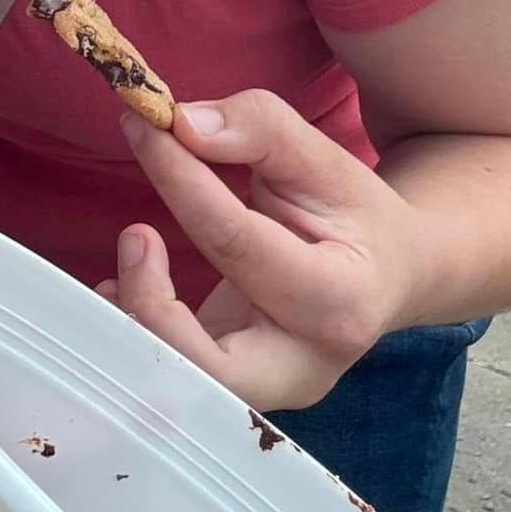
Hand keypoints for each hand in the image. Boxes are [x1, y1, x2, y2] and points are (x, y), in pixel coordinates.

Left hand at [97, 90, 425, 411]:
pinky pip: (172, 376)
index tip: (142, 128)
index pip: (236, 242)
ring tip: (133, 249)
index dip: (180, 180)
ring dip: (137, 321)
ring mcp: (270, 387)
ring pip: (184, 384)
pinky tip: (120, 286)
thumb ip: (259, 129)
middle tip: (136, 234)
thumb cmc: (355, 213)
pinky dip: (134, 332)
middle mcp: (304, 361)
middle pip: (211, 368)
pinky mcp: (236, 387)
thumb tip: (182, 124)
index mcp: (338, 296)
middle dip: (153, 307)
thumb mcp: (326, 159)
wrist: (390, 274)